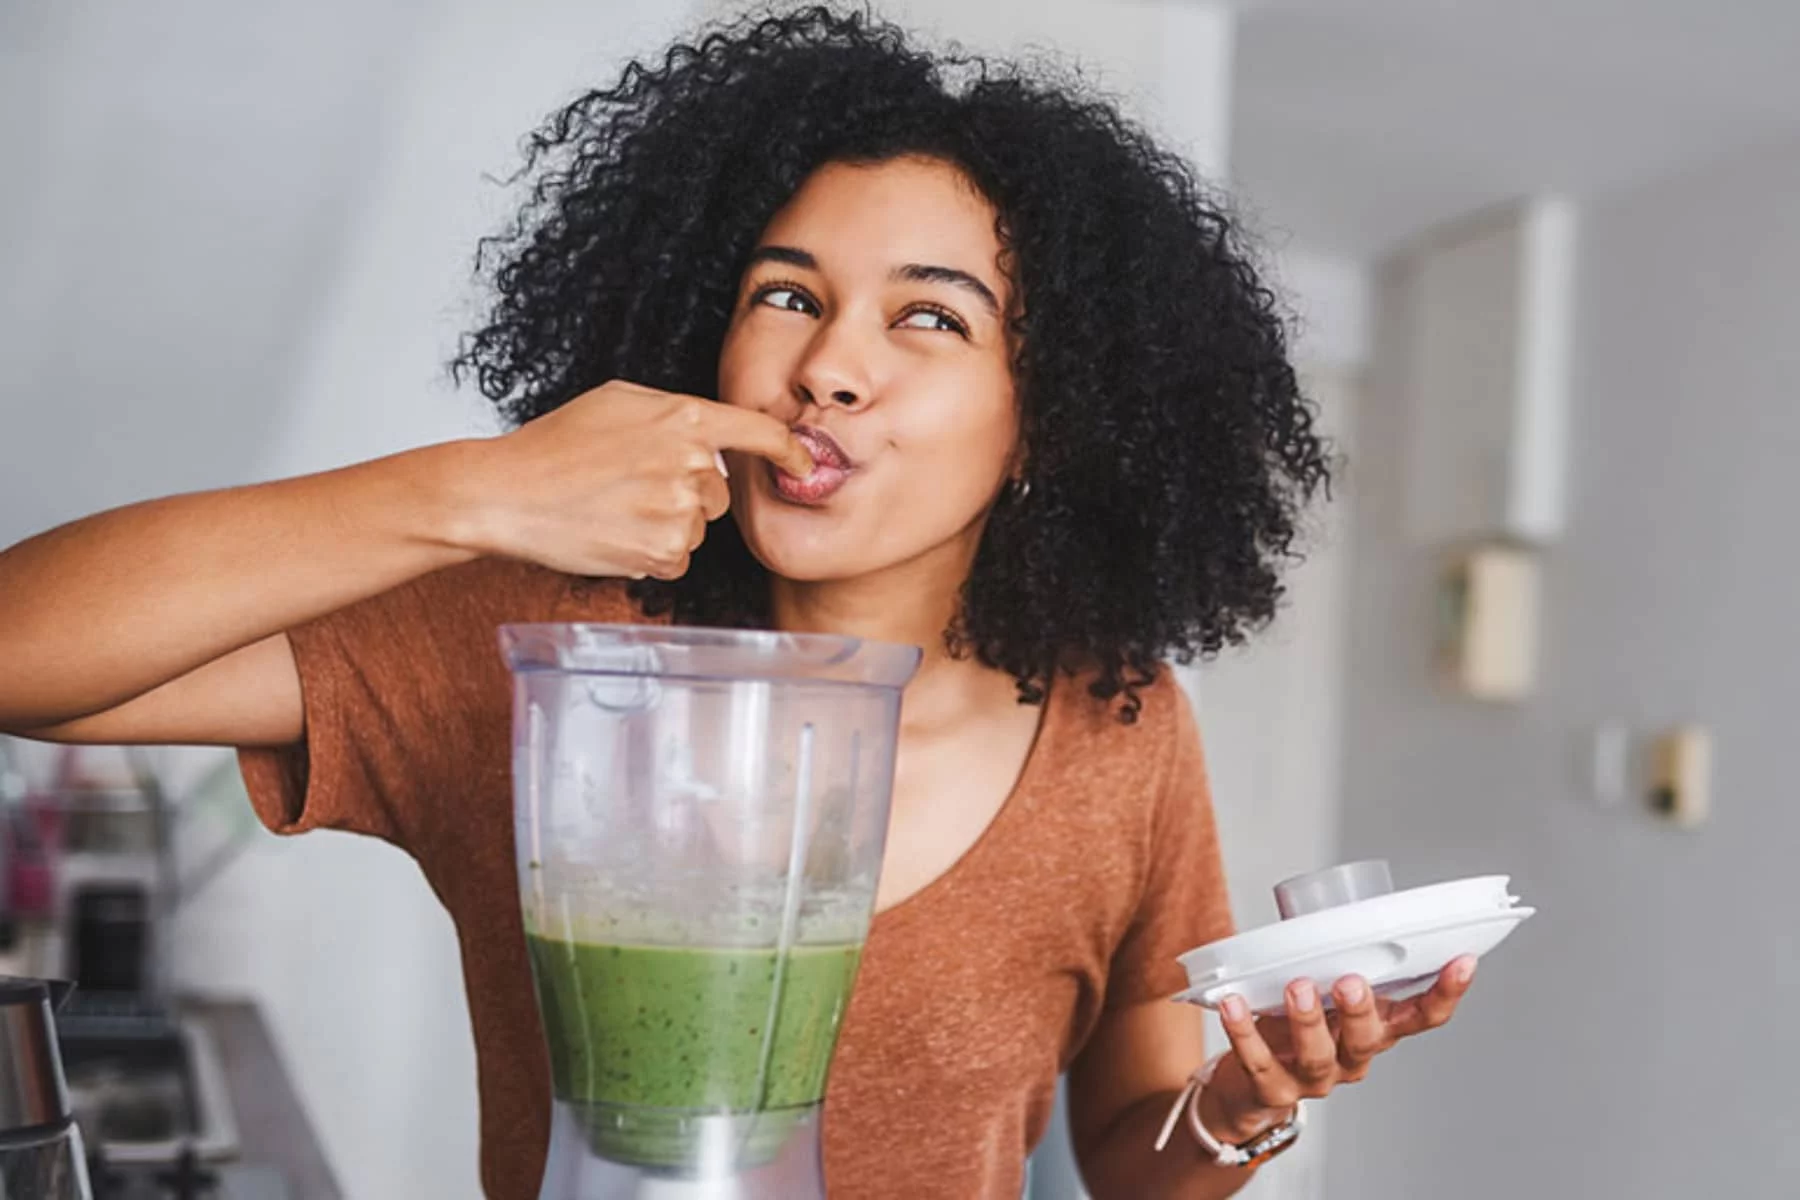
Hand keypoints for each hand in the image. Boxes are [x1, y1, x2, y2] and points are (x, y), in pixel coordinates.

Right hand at [453, 380, 810, 578]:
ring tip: (614, 508)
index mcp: (684, 419)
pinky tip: (613, 534)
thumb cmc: (556, 444)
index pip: (759, 433)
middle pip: (721, 492)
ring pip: (697, 527)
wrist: (508, 494)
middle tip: (631, 486)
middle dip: (688, 493)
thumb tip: (713, 434)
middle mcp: (691, 464)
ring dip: (666, 524)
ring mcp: (678, 510)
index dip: (789, 451)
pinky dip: (651, 553)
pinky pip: (677, 559)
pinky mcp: (663, 552)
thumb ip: (674, 413)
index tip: (804, 462)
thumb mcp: (619, 401)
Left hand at [1197, 956, 1477, 1143]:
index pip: (1423, 1017)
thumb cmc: (1294, 1023)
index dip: (1446, 992)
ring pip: (1318, 1056)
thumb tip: (1332, 901)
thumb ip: (1334, 956)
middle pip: (1368, 1040)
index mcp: (1375, 1029)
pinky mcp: (1272, 1090)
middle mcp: (1352, 1057)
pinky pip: (1259, 1063)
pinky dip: (1245, 1033)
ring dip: (1308, 1020)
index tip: (1462, 959)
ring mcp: (1314, 1079)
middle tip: (1351, 980)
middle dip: (1361, 1010)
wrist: (1251, 1086)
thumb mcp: (1326, 989)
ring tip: (1297, 987)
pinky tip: (1234, 1005)